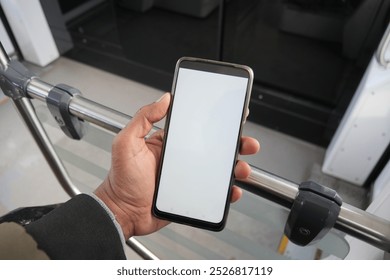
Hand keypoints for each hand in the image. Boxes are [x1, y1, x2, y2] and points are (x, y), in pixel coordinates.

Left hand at [95, 93, 259, 238]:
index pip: (197, 128)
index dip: (215, 121)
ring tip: (241, 168)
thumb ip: (142, 118)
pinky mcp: (192, 195)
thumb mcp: (127, 143)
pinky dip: (227, 192)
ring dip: (236, 167)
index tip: (230, 115)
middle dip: (235, 144)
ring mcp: (189, 177)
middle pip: (214, 148)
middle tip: (246, 142)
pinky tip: (232, 190)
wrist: (122, 212)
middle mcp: (182, 158)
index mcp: (170, 143)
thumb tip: (163, 99)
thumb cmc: (121, 180)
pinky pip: (214, 192)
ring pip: (219, 170)